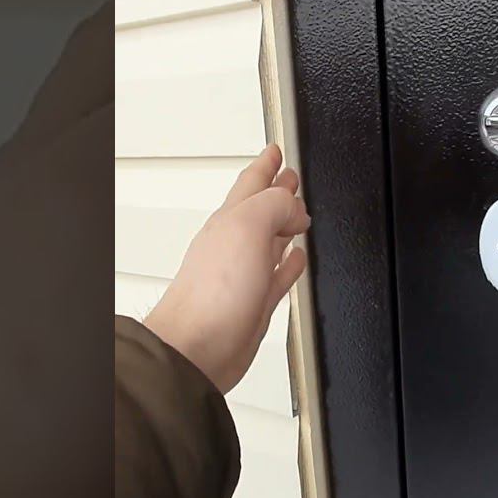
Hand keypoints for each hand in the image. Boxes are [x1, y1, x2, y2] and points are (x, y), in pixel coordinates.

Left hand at [143, 145, 309, 393]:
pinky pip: (278, 275)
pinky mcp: (255, 303)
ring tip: (298, 214)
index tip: (276, 151)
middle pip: (262, 209)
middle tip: (292, 177)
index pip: (252, 182)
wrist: (199, 346)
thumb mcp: (248, 228)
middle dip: (279, 191)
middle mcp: (235, 244)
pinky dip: (290, 264)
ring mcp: (244, 274)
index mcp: (231, 219)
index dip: (266, 165)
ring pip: (270, 240)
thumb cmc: (213, 293)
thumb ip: (274, 206)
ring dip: (285, 225)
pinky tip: (295, 260)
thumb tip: (294, 207)